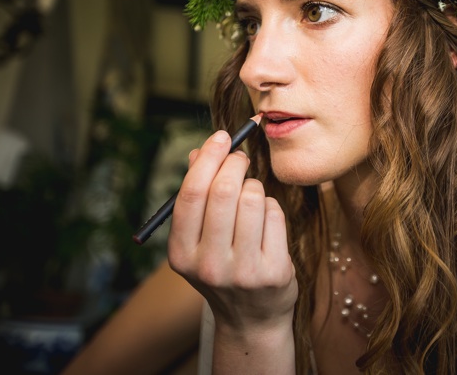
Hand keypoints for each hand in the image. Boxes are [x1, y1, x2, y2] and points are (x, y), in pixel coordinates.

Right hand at [167, 129, 297, 334]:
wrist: (252, 319)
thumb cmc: (224, 266)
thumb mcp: (200, 239)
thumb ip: (197, 196)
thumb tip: (198, 152)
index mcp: (181, 254)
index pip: (191, 194)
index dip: (207, 158)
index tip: (221, 137)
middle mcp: (208, 265)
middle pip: (223, 192)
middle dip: (235, 163)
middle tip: (241, 156)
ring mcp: (242, 271)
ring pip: (253, 199)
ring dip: (255, 187)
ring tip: (252, 196)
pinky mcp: (273, 272)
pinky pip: (275, 215)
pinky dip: (272, 206)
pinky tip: (266, 220)